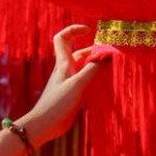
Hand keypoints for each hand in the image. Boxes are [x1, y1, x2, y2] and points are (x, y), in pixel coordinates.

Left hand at [16, 24, 108, 147]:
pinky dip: (95, 78)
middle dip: (93, 49)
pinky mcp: (72, 94)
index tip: (88, 30)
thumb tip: (106, 55)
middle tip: (110, 52)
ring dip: (96, 64)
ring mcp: (68, 82)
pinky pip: (85, 80)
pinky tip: (105, 83)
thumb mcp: (77, 85)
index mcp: (63, 64)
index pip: (63, 38)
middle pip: (78, 52)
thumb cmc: (57, 104)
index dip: (74, 30)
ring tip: (111, 66)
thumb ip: (92, 70)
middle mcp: (65, 70)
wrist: (44, 125)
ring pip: (83, 67)